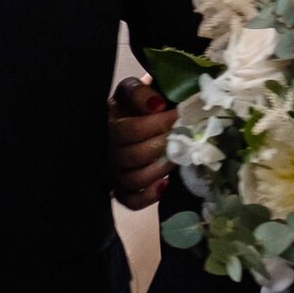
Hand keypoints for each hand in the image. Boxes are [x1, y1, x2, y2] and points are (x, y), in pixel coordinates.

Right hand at [108, 77, 173, 208]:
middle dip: (166, 145)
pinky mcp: (119, 192)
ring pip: (135, 179)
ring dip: (161, 169)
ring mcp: (111, 174)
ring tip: (180, 156)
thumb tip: (157, 104)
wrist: (121, 124)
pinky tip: (164, 185)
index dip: (158, 124)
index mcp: (105, 124)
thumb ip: (139, 92)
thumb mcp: (130, 92)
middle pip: (136, 155)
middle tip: (188, 135)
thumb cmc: (130, 107)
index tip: (180, 115)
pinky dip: (148, 196)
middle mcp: (105, 151)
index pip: (131, 130)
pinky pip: (131, 201)